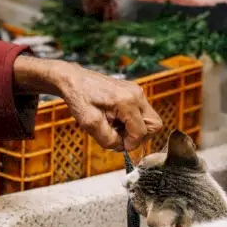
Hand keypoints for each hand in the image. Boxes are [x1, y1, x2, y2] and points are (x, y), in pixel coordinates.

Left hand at [13, 55, 162, 150]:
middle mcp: (137, 94)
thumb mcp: (90, 125)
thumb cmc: (79, 99)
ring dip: (135, 128)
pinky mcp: (133, 91)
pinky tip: (115, 118)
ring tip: (115, 126)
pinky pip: (141, 112)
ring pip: (149, 119)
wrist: (72, 80)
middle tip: (120, 136)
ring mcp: (136, 91)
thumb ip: (109, 140)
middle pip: (154, 125)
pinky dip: (131, 120)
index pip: (142, 132)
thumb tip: (122, 146)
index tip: (118, 144)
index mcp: (127, 102)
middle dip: (139, 136)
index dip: (131, 144)